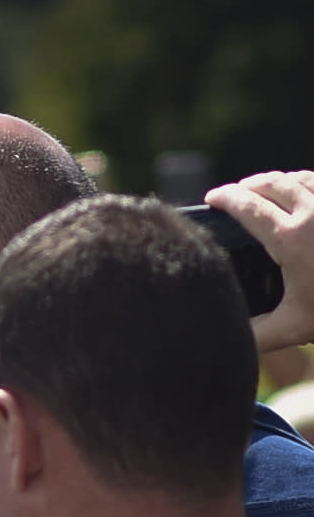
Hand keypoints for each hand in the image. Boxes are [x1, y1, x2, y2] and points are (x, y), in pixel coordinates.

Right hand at [207, 171, 313, 353]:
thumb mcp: (294, 327)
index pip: (247, 206)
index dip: (225, 198)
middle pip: (271, 183)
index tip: (212, 198)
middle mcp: (313, 213)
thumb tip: (227, 338)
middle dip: (247, 185)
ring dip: (276, 180)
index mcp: (289, 238)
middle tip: (234, 192)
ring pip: (299, 178)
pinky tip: (301, 189)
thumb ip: (256, 333)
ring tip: (264, 188)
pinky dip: (305, 181)